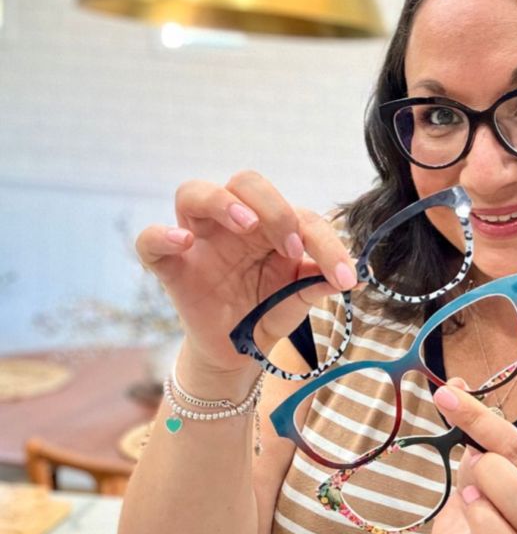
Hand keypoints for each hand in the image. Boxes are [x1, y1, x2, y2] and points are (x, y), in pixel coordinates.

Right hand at [134, 170, 356, 391]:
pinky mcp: (171, 268)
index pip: (298, 214)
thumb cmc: (269, 311)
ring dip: (224, 202)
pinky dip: (161, 235)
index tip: (343, 275)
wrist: (238, 351)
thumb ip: (317, 282)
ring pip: (194, 192)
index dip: (325, 240)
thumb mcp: (299, 298)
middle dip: (274, 208)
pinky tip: (183, 243)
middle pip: (245, 182)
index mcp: (271, 226)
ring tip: (247, 225)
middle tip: (292, 247)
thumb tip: (350, 274)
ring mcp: (199, 241)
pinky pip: (149, 241)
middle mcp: (234, 224)